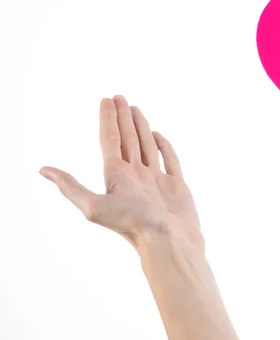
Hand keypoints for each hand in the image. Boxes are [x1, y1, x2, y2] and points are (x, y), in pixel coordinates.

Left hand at [40, 95, 200, 248]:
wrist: (169, 242)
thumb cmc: (134, 226)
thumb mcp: (94, 207)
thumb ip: (70, 187)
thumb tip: (43, 170)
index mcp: (117, 176)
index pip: (110, 140)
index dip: (107, 119)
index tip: (107, 100)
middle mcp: (136, 176)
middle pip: (127, 139)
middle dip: (122, 117)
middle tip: (120, 97)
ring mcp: (156, 179)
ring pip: (147, 146)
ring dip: (141, 127)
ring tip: (136, 109)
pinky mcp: (176, 185)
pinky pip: (169, 159)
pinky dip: (164, 145)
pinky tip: (158, 135)